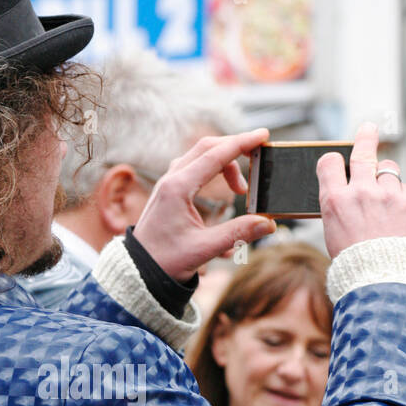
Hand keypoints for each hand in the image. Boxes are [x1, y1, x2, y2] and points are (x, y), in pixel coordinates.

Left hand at [132, 130, 275, 282]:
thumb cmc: (165, 261)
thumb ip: (238, 234)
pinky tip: (224, 189)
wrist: (138, 270)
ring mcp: (168, 183)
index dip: (242, 143)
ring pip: (200, 156)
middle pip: (207, 148)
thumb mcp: (204, 249)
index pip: (215, 155)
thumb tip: (268, 224)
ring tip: (241, 190)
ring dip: (225, 163)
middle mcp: (171, 180)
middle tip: (259, 157)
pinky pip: (194, 167)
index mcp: (177, 189)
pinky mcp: (169, 190)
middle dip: (236, 148)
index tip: (263, 135)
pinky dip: (213, 170)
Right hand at [318, 122, 405, 259]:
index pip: (329, 163)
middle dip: (365, 137)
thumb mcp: (335, 233)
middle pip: (363, 152)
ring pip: (388, 170)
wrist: (386, 280)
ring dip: (386, 178)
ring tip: (385, 195)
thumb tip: (348, 192)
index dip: (332, 161)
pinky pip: (405, 190)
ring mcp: (388, 196)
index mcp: (335, 201)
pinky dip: (401, 199)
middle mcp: (361, 192)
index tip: (337, 161)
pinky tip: (398, 216)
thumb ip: (341, 207)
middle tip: (369, 128)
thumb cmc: (356, 263)